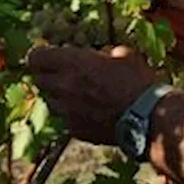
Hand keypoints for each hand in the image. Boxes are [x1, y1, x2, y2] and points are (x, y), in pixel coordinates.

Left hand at [26, 44, 158, 144]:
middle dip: (49, 75)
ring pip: (52, 101)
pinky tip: (92, 112)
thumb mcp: (125, 54)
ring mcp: (67, 111)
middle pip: (39, 80)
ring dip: (60, 96)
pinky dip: (74, 114)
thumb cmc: (138, 81)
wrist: (148, 117)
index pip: (36, 57)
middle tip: (65, 74)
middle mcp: (63, 87)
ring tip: (80, 95)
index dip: (41, 55)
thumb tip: (99, 54)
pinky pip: (66, 119)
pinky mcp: (74, 129)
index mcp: (73, 63)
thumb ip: (104, 53)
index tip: (49, 55)